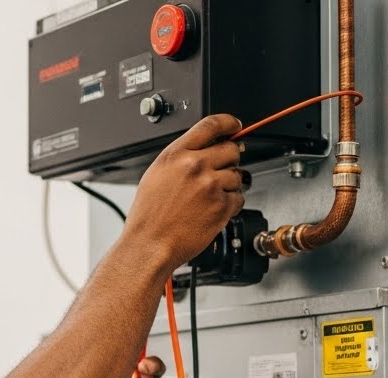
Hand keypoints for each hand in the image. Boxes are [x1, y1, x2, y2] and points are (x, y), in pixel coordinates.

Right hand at [123, 113, 245, 272]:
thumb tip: (202, 150)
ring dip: (230, 185)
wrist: (150, 244)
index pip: (211, 124)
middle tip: (222, 170)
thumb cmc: (149, 216)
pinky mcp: (222, 206)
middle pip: (231, 149)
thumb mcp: (156, 174)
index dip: (229, 123)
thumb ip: (180, 158)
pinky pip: (239, 198)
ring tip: (210, 197)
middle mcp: (195, 166)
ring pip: (238, 175)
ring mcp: (211, 185)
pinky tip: (213, 210)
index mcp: (177, 154)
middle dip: (230, 159)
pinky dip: (231, 204)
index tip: (235, 125)